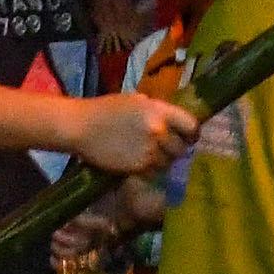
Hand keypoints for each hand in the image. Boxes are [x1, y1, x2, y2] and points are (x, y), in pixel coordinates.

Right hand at [69, 87, 199, 177]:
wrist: (81, 127)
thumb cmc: (106, 109)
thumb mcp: (136, 101)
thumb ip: (158, 111)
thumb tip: (176, 122)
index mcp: (159, 111)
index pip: (191, 125)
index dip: (192, 133)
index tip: (189, 136)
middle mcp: (158, 131)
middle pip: (181, 148)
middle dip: (176, 148)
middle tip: (167, 147)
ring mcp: (149, 151)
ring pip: (168, 162)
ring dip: (163, 160)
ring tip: (150, 154)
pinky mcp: (138, 167)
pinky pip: (155, 171)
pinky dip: (151, 169)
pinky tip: (140, 161)